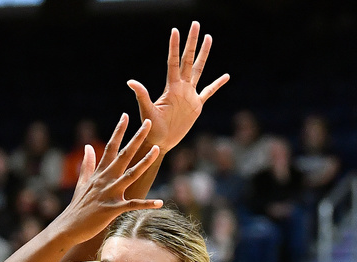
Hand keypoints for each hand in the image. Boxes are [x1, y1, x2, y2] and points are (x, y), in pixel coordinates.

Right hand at [51, 113, 162, 243]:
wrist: (69, 227)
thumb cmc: (78, 206)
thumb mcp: (82, 182)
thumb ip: (87, 164)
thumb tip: (88, 146)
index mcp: (100, 173)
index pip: (110, 146)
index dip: (119, 130)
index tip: (126, 115)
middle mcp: (105, 180)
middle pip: (123, 155)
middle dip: (137, 138)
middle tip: (149, 122)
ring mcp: (109, 194)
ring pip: (130, 175)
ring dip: (144, 162)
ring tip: (157, 149)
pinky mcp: (112, 209)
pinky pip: (132, 205)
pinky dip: (146, 204)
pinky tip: (160, 202)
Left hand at [127, 21, 229, 153]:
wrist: (160, 142)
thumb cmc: (151, 128)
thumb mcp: (147, 111)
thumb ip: (142, 96)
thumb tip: (130, 82)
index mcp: (171, 87)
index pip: (173, 62)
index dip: (174, 46)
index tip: (175, 30)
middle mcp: (181, 87)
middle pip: (188, 59)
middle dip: (192, 42)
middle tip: (195, 25)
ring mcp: (190, 95)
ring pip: (199, 70)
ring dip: (203, 54)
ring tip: (209, 38)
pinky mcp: (196, 106)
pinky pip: (209, 92)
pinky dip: (217, 84)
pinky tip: (226, 76)